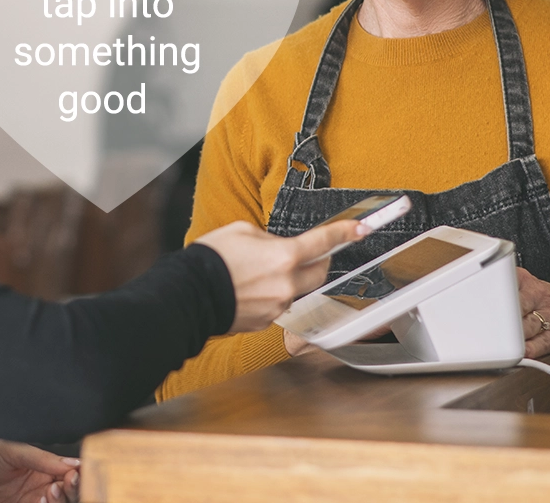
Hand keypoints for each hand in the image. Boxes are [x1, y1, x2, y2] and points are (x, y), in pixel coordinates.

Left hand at [0, 440, 79, 502]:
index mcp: (42, 469)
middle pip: (68, 495)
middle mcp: (39, 490)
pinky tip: (40, 502)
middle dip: (72, 491)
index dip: (77, 476)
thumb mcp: (11, 451)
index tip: (75, 475)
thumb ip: (41, 457)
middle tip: (64, 484)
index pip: (68, 475)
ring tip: (49, 493)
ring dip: (59, 502)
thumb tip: (72, 463)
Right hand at [197, 219, 366, 332]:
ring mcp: (279, 305)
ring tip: (258, 271)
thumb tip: (278, 246)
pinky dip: (271, 294)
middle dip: (318, 261)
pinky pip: (279, 304)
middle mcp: (287, 283)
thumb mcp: (242, 231)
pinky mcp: (267, 321)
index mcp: (284, 256)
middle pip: (320, 272)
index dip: (345, 232)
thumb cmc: (212, 257)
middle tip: (303, 252)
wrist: (190, 292)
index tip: (359, 228)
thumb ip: (269, 238)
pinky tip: (249, 288)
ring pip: (298, 289)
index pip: (323, 242)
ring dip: (289, 278)